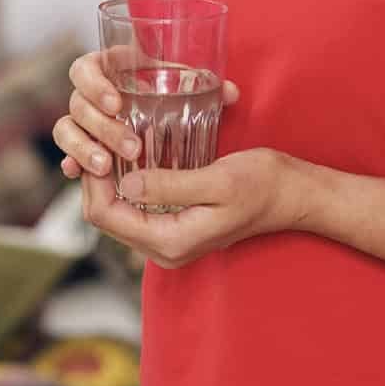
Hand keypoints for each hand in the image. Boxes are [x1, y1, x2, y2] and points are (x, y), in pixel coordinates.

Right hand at [52, 50, 240, 180]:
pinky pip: (70, 154)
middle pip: (76, 105)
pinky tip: (76, 175)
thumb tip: (229, 92)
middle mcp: (91, 93)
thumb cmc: (176, 91)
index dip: (94, 84)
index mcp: (109, 67)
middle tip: (132, 146)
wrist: (172, 112)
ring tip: (106, 166)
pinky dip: (72, 163)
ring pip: (67, 130)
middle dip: (101, 127)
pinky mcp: (88, 145)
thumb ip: (205, 86)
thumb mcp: (189, 86)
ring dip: (83, 148)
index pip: (83, 69)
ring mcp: (86, 120)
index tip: (117, 102)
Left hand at [78, 149, 312, 269]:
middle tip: (99, 137)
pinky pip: (136, 208)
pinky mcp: (176, 226)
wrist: (292, 195)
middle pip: (106, 216)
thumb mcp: (218, 181)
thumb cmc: (262, 186)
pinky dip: (127, 183)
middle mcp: (164, 248)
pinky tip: (131, 156)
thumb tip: (125, 183)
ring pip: (118, 212)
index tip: (96, 142)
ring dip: (109, 179)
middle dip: (96, 178)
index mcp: (171, 240)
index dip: (92, 180)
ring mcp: (169, 240)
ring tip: (111, 143)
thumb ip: (171, 185)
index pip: (107, 216)